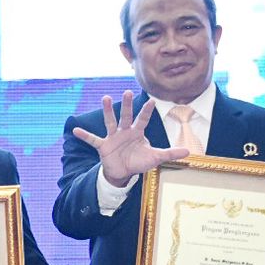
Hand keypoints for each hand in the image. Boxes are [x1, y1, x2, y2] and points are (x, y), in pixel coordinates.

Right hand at [71, 91, 189, 185]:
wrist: (122, 172)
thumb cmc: (139, 161)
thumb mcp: (155, 157)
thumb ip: (170, 153)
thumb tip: (189, 151)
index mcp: (137, 132)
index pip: (143, 119)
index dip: (147, 111)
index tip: (152, 100)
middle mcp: (124, 131)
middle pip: (126, 116)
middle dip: (126, 105)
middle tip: (127, 92)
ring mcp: (113, 137)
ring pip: (110, 122)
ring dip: (107, 111)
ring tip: (104, 98)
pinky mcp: (103, 146)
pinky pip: (93, 139)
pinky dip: (85, 136)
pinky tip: (75, 130)